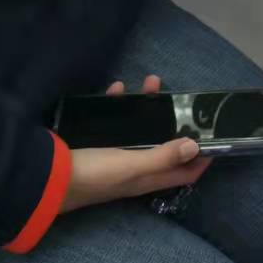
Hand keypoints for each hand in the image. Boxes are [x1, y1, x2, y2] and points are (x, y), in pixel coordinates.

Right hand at [60, 75, 210, 214]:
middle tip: (181, 95)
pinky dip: (117, 106)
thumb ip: (162, 156)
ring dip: (147, 106)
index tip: (217, 136)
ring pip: (141, 129)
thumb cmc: (92, 175)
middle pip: (165, 144)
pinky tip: (115, 89)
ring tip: (149, 82)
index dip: (203, 159)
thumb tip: (196, 146)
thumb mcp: (131, 166)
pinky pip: (114, 122)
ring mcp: (116, 155)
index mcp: (147, 178)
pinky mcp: (97, 144)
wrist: (45, 179)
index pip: (184, 173)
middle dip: (175, 120)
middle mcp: (135, 167)